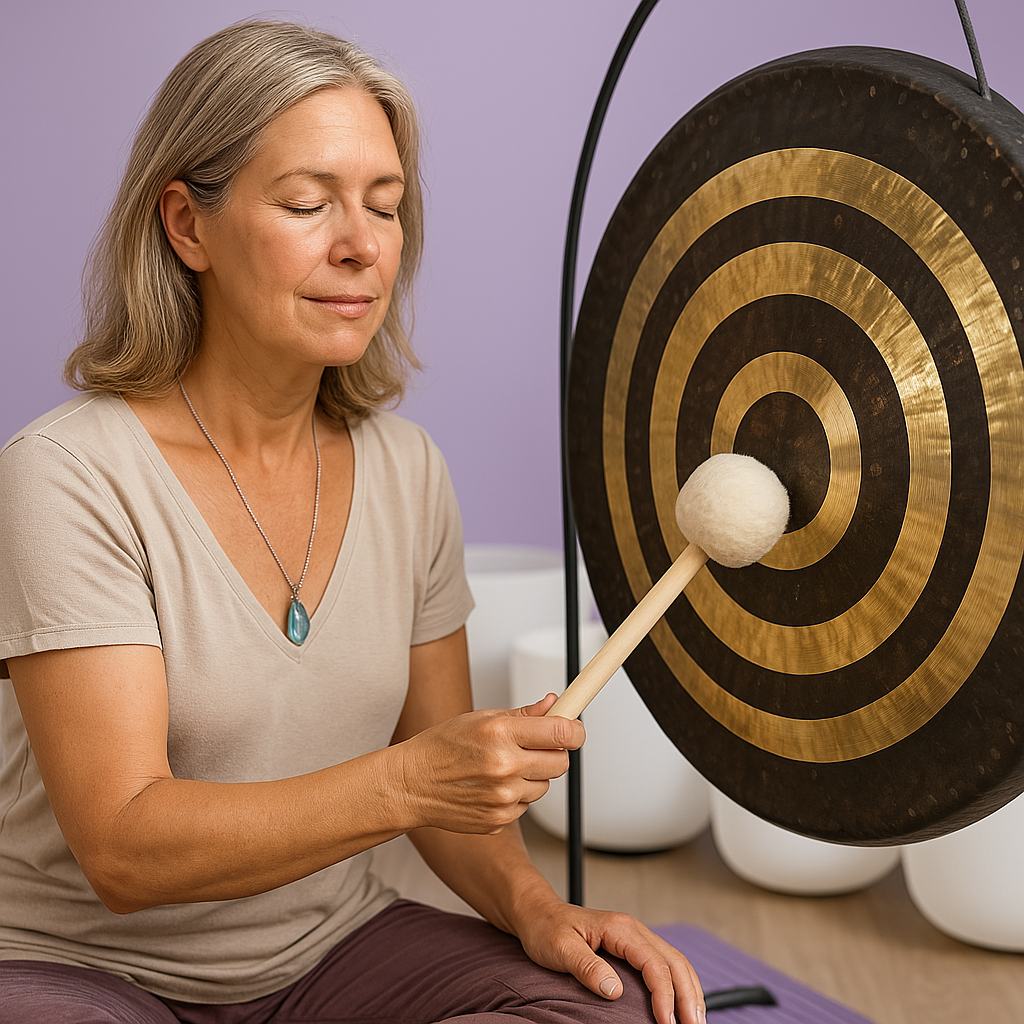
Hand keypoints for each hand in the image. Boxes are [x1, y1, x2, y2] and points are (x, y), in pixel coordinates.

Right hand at [394, 694, 584, 833]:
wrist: (411, 784)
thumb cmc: (442, 747)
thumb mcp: (481, 718)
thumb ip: (524, 714)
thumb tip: (554, 704)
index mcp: (500, 733)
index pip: (562, 733)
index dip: (575, 731)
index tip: (574, 729)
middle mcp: (505, 767)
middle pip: (561, 763)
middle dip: (553, 753)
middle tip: (532, 747)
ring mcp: (503, 798)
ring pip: (543, 786)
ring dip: (531, 776)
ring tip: (501, 768)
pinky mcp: (499, 821)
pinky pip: (525, 806)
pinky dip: (515, 796)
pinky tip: (490, 787)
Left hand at [514, 898, 705, 1023]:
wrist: (537, 912)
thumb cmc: (545, 927)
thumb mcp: (560, 947)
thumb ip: (587, 967)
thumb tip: (614, 991)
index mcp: (621, 928)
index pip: (655, 964)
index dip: (665, 996)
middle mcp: (633, 930)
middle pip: (675, 963)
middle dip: (689, 998)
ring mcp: (635, 938)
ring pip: (676, 963)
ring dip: (690, 992)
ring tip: (694, 1023)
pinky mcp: (632, 948)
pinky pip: (664, 965)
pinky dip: (678, 985)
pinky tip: (680, 1005)